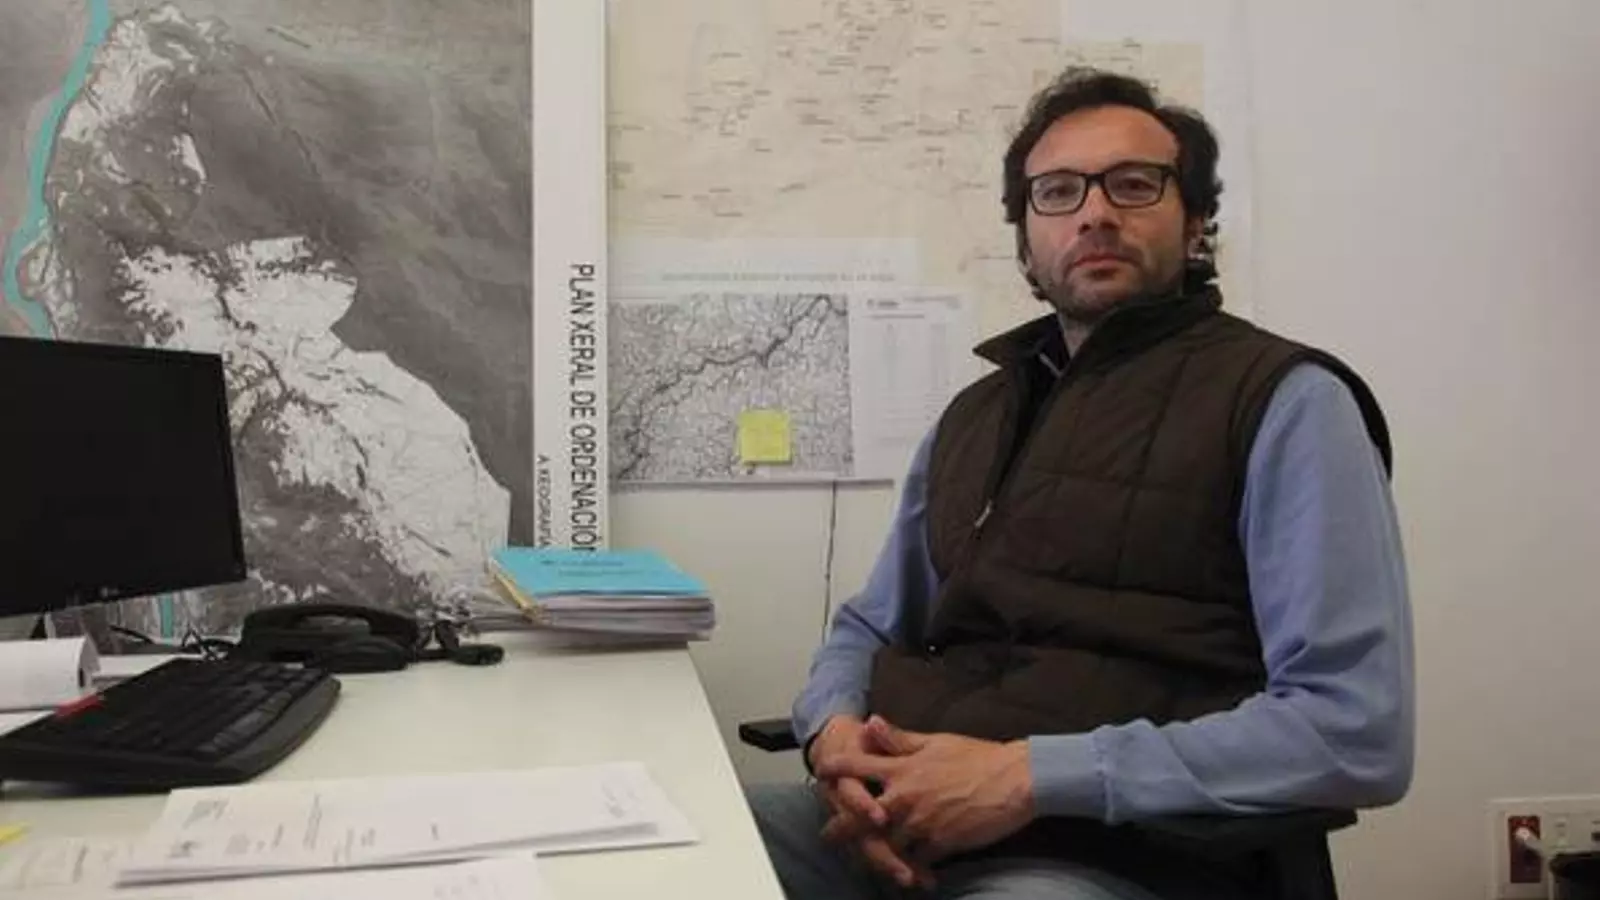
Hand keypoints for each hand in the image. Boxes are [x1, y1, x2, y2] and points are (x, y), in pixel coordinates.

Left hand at [815, 715, 1036, 864]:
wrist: (1016, 780)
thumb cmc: (978, 756)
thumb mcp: (935, 741)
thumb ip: (899, 739)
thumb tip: (870, 722)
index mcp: (902, 769)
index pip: (858, 767)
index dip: (836, 769)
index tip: (821, 773)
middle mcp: (905, 798)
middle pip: (861, 818)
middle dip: (841, 828)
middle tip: (828, 835)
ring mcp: (921, 823)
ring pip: (887, 845)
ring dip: (875, 854)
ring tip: (866, 860)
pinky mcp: (940, 844)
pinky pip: (917, 861)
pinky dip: (911, 869)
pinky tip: (910, 874)